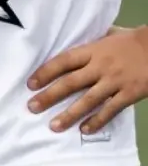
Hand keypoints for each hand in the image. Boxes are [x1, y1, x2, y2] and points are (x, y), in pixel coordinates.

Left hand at [27, 25, 147, 133]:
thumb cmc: (135, 41)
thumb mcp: (112, 35)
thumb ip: (94, 42)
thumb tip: (76, 40)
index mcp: (94, 50)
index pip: (64, 61)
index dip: (46, 72)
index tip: (30, 84)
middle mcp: (101, 66)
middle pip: (70, 82)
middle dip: (49, 96)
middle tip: (32, 107)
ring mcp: (115, 81)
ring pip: (88, 100)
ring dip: (69, 114)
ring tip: (54, 126)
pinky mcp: (129, 94)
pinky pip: (110, 110)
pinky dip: (97, 120)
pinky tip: (84, 130)